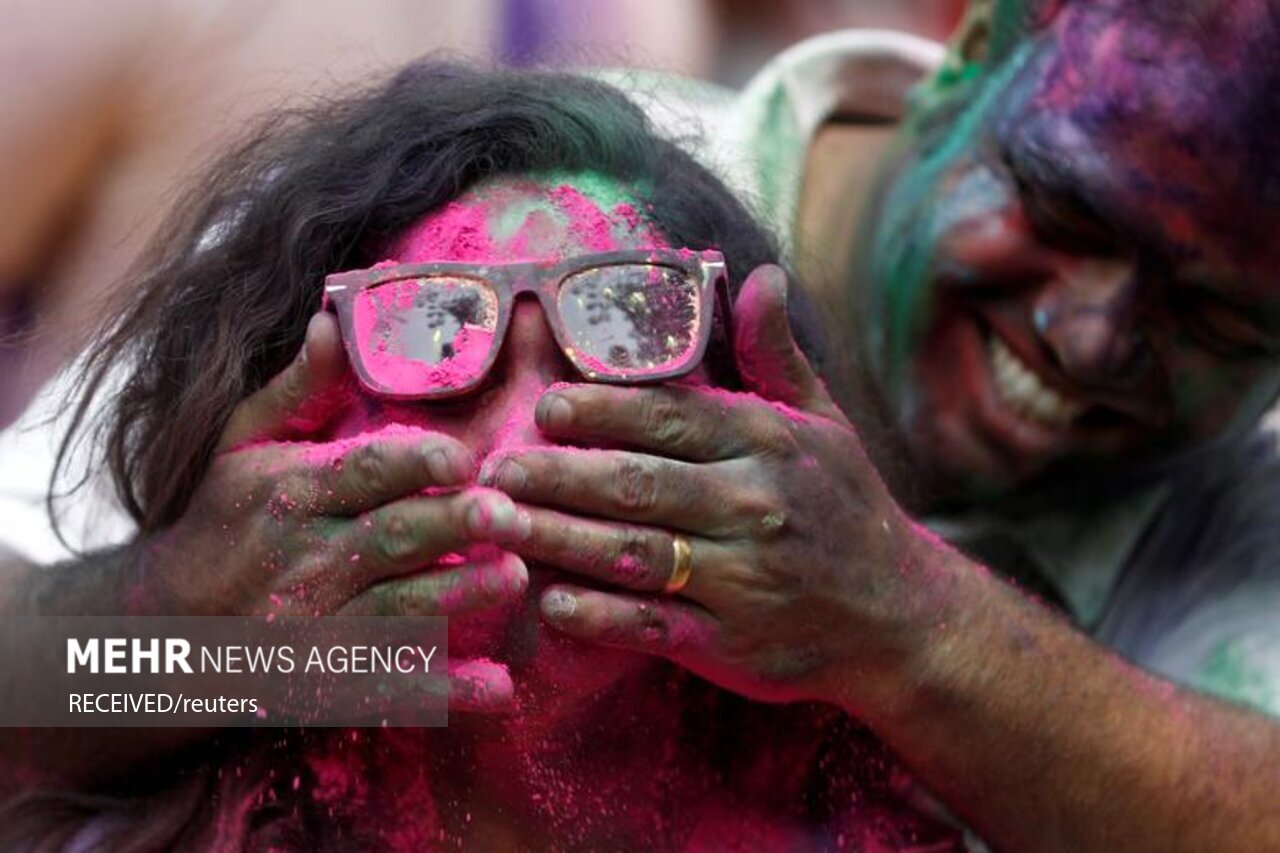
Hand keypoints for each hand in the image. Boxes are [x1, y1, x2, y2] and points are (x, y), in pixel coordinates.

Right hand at [131, 313, 530, 709]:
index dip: (415, 462)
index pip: (362, 471)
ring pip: (398, 609)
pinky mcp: (329, 679)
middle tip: (509, 514)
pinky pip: (394, 687)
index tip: (465, 456)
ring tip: (514, 577)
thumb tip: (333, 319)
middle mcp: (304, 558)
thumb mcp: (242, 443)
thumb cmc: (224, 517)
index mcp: (291, 491)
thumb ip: (297, 388)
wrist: (168, 622)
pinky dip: (447, 691)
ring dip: (458, 595)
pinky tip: (498, 689)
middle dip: (451, 525)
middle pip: (389, 538)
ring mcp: (317, 625)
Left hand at [480, 266, 954, 706]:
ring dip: (561, 537)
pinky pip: (654, 626)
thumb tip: (763, 274)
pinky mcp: (733, 644)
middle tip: (498, 468)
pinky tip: (550, 601)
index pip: (673, 417)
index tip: (546, 407)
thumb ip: (777, 355)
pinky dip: (600, 616)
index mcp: (770, 443)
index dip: (603, 411)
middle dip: (562, 474)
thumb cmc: (846, 508)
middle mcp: (756, 505)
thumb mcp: (824, 424)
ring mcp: (744, 579)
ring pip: (637, 552)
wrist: (901, 617)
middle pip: (641, 483)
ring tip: (500, 523)